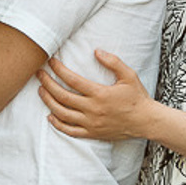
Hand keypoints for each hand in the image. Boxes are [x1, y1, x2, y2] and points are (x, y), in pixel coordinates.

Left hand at [36, 49, 152, 142]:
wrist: (146, 121)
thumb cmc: (137, 97)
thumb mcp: (129, 75)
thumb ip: (113, 62)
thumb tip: (96, 51)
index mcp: (100, 94)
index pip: (72, 80)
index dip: (58, 69)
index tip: (51, 61)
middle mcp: (93, 109)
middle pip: (62, 96)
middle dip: (47, 83)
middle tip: (39, 74)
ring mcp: (91, 123)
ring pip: (62, 113)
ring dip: (48, 101)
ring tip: (40, 90)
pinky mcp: (92, 133)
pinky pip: (70, 131)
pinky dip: (57, 124)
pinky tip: (50, 116)